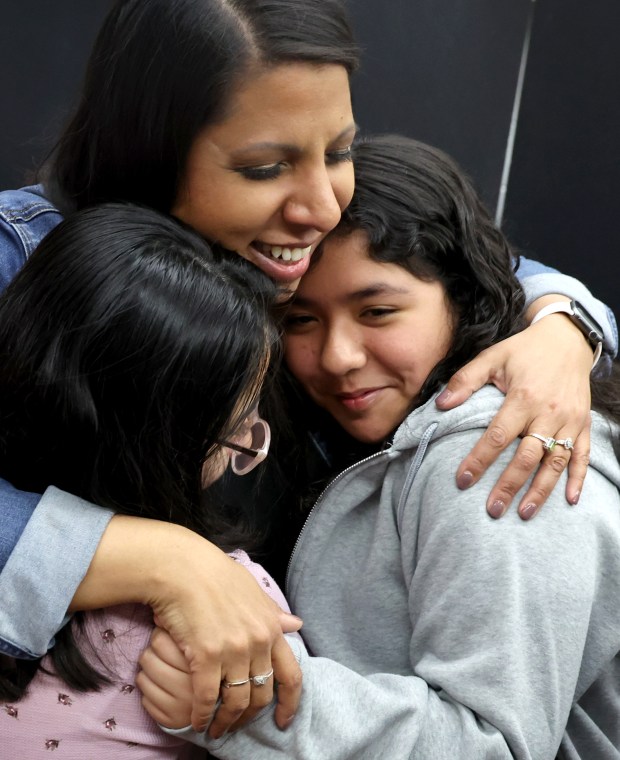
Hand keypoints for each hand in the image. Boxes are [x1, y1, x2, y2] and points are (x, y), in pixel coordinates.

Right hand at [71, 517, 302, 733]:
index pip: (291, 675)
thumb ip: (273, 612)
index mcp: (271, 626)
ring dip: (226, 721)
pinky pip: (208, 698)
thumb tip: (296, 624)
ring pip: (237, 701)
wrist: (183, 566)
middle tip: (237, 724)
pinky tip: (196, 721)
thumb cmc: (214, 573)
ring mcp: (234, 649)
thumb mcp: (252, 590)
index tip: (283, 721)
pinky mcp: (207, 655)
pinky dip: (202, 715)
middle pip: (262, 694)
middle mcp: (258, 641)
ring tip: (215, 729)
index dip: (290, 704)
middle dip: (250, 716)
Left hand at [436, 308, 593, 518]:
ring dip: (541, 490)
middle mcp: (548, 412)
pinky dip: (578, 478)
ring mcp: (569, 420)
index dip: (479, 460)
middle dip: (509, 485)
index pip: (497, 436)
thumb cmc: (524, 350)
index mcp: (523, 397)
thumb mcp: (492, 356)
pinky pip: (582, 454)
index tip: (463, 481)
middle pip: (527, 456)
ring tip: (524, 513)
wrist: (567, 338)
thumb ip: (465, 380)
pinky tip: (569, 499)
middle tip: (492, 509)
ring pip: (555, 461)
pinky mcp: (583, 423)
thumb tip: (440, 405)